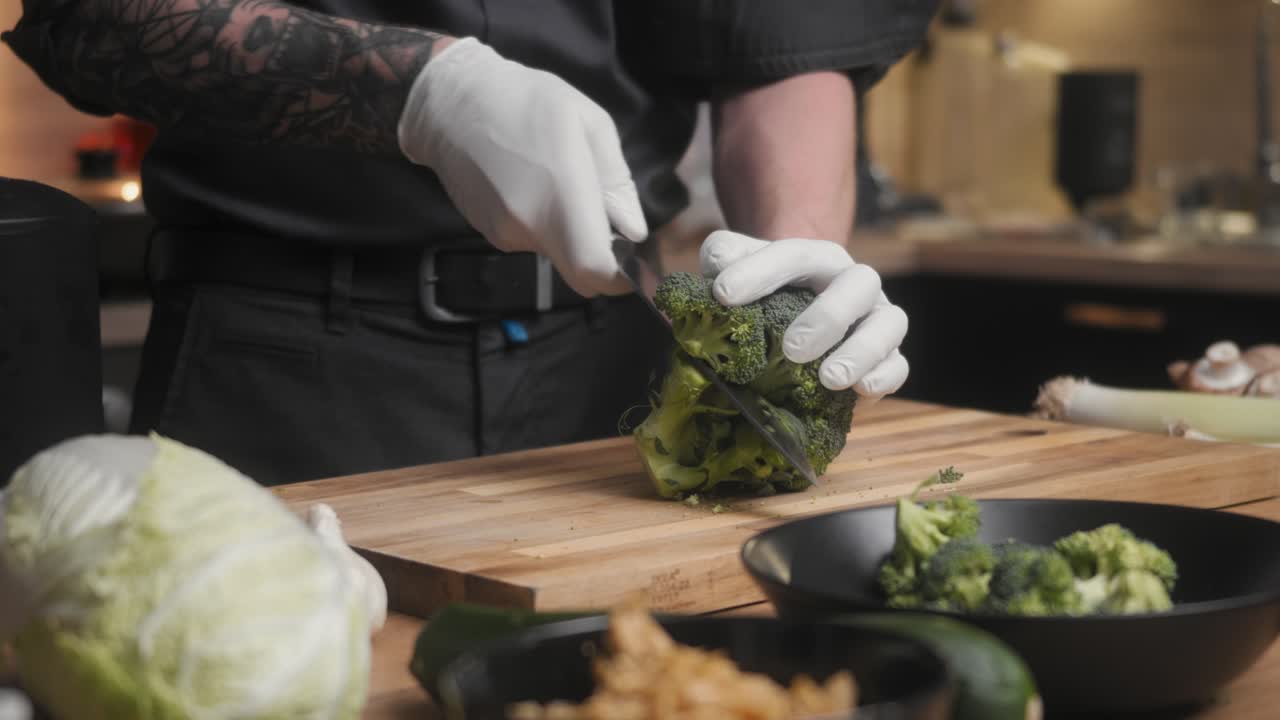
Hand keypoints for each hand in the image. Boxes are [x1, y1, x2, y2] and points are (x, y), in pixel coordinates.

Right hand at [397, 37, 646, 296]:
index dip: (620, 277)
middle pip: (579, 272)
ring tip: (554, 182)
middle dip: (599, 260)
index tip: (631, 261)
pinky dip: (542, 225)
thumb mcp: (589, 122)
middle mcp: (531, 224)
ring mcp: (506, 233)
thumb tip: (632, 231)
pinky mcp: (490, 234)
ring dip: (568, 233)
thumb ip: (616, 181)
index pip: (595, 270)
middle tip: (605, 221)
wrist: (450, 105)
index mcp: (562, 194)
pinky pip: (531, 241)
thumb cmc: (526, 101)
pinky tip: (529, 185)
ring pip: (556, 254)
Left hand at [700, 230, 909, 401]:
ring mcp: (876, 319)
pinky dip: (884, 376)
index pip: (794, 254)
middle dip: (828, 316)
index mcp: (816, 258)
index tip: (723, 294)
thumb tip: (718, 263)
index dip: (759, 271)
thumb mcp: (740, 269)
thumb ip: (725, 256)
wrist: (799, 325)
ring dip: (862, 351)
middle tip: (792, 349)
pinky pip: (899, 364)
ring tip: (829, 378)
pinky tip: (861, 390)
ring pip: (889, 323)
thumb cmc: (767, 296)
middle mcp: (853, 283)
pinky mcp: (888, 357)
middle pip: (858, 283)